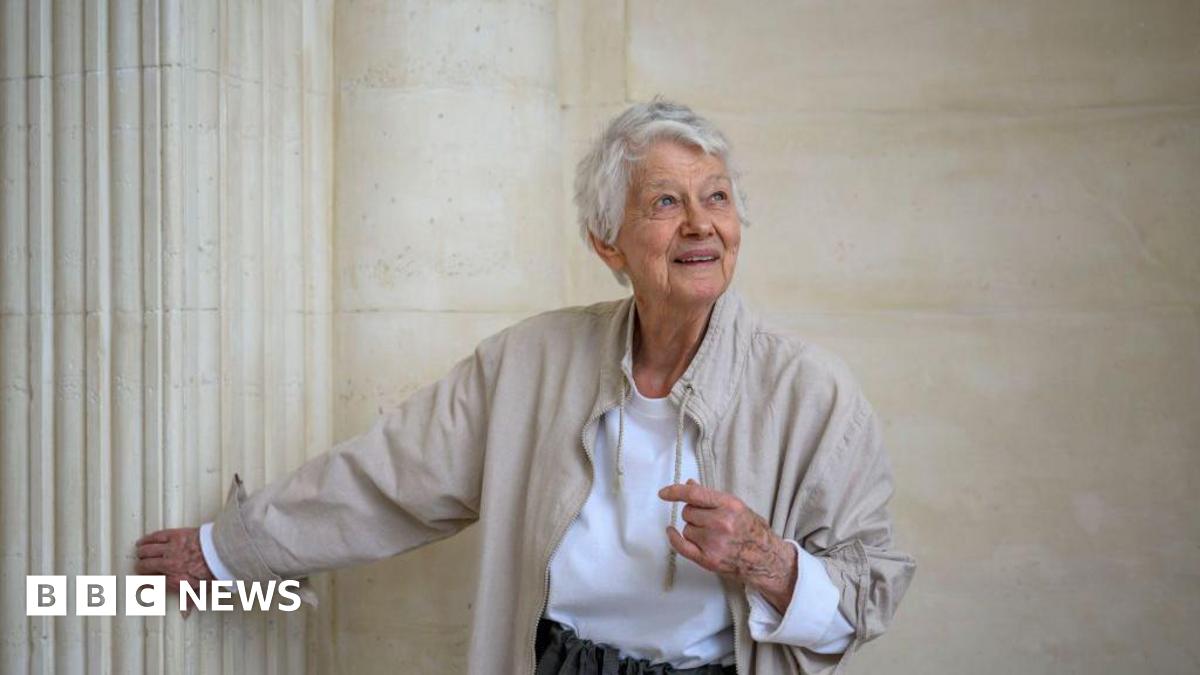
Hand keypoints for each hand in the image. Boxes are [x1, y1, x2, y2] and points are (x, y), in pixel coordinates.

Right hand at [135, 527, 213, 615]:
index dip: (144, 584)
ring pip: (146, 551)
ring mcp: (170, 550)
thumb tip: (185, 613)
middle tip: (141, 568)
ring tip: (140, 555)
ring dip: (142, 554)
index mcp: (175, 580)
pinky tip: (142, 542)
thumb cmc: (215, 569)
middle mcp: (169, 565)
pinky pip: (155, 537)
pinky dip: (146, 540)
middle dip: (141, 568)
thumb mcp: (203, 588)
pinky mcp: (174, 535)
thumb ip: (190, 599)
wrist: (223, 550)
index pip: (151, 584)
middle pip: (145, 567)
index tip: (142, 584)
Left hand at [658, 479, 797, 612]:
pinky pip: (681, 546)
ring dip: (693, 529)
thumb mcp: (737, 507)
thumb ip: (712, 497)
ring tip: (711, 535)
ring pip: (686, 528)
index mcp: (729, 506)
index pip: (694, 495)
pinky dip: (674, 538)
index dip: (675, 491)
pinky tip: (671, 532)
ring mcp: (713, 542)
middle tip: (708, 520)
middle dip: (694, 514)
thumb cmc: (753, 531)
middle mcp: (720, 523)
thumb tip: (690, 484)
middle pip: (688, 512)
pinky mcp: (708, 559)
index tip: (664, 492)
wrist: (766, 558)